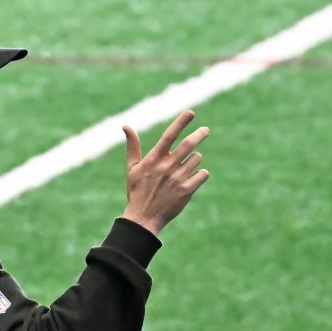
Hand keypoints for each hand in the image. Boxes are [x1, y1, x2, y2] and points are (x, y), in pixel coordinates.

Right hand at [120, 110, 209, 234]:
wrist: (143, 218)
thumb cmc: (136, 191)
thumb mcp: (132, 168)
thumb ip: (132, 146)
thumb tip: (126, 126)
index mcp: (154, 159)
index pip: (169, 135)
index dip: (181, 122)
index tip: (191, 112)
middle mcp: (167, 166)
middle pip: (189, 144)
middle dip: (200, 134)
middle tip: (205, 130)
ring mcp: (178, 178)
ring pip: (196, 159)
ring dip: (194, 159)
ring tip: (186, 167)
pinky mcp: (187, 190)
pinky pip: (202, 174)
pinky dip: (200, 174)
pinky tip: (193, 178)